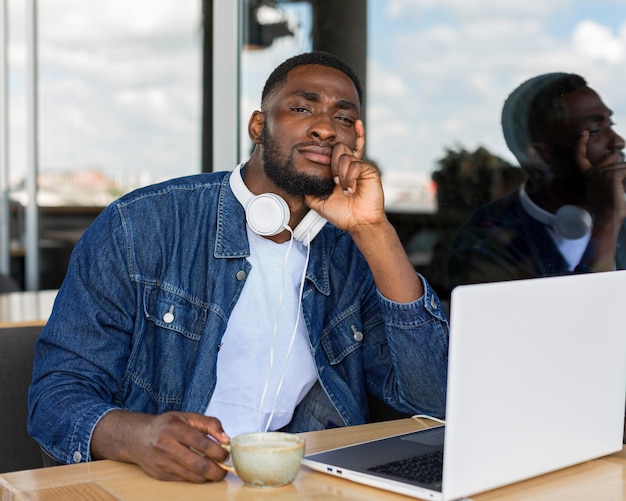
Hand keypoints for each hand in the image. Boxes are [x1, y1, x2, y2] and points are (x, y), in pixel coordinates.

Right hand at [92, 410, 229, 482]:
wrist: (139, 438)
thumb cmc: (167, 425)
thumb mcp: (188, 417)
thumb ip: (210, 424)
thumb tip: (226, 439)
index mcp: (176, 428)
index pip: (203, 443)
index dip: (219, 451)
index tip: (226, 454)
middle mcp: (167, 446)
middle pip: (198, 464)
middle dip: (217, 470)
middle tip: (225, 469)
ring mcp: (163, 463)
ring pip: (193, 476)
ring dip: (209, 476)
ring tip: (217, 471)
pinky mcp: (161, 475)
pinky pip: (185, 480)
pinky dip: (197, 478)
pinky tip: (203, 472)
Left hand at [305, 120, 384, 232]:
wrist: (360, 224)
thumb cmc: (343, 215)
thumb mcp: (319, 204)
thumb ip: (309, 192)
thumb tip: (300, 183)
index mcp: (337, 172)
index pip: (329, 154)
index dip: (321, 156)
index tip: (316, 167)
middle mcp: (348, 167)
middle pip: (338, 147)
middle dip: (332, 163)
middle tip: (334, 181)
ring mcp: (358, 168)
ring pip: (345, 156)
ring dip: (341, 173)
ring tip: (343, 189)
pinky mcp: (369, 170)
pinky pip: (356, 164)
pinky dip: (350, 177)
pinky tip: (350, 190)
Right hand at [575, 131, 625, 223]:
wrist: (606, 218)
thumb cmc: (607, 208)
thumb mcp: (601, 190)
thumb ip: (605, 177)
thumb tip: (614, 158)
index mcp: (587, 176)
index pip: (579, 157)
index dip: (580, 144)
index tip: (584, 133)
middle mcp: (592, 172)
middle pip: (613, 157)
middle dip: (621, 167)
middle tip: (619, 184)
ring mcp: (601, 173)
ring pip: (623, 165)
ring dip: (625, 177)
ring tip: (620, 191)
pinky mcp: (611, 176)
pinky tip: (622, 190)